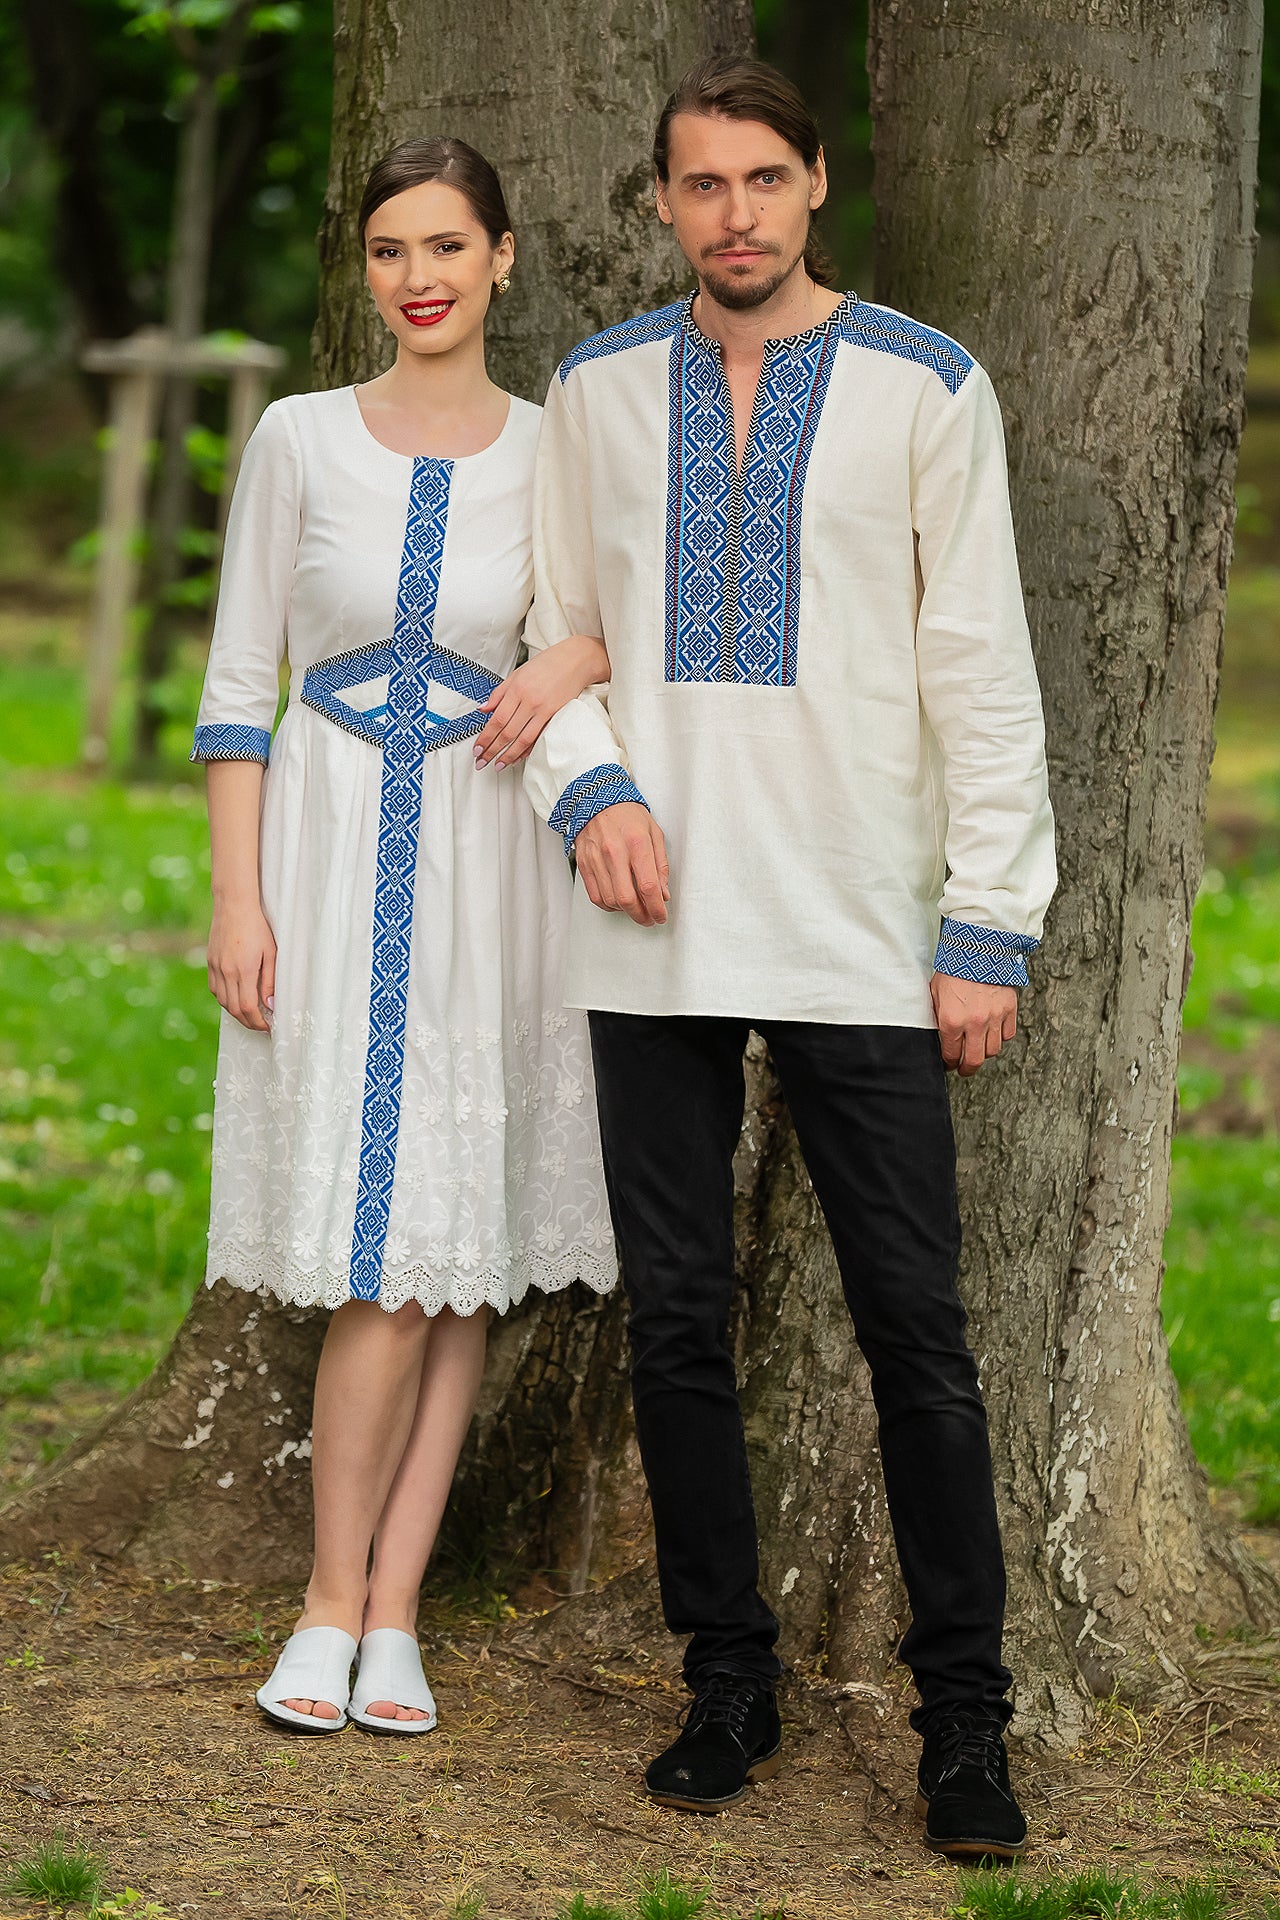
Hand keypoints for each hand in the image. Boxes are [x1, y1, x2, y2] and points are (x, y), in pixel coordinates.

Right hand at [208, 899, 276, 1031]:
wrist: (234, 905)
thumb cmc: (258, 927)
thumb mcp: (271, 953)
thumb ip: (270, 981)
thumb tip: (270, 1005)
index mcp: (244, 970)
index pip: (248, 1008)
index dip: (258, 1022)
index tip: (268, 1026)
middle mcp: (226, 971)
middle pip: (234, 1009)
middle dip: (249, 1022)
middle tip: (261, 1025)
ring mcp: (215, 967)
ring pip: (223, 1001)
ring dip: (236, 1013)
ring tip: (250, 1015)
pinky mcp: (210, 962)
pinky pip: (215, 989)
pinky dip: (225, 999)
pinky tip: (236, 998)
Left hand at [473, 633, 609, 767]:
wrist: (576, 661)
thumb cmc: (547, 664)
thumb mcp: (517, 674)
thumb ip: (499, 693)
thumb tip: (483, 710)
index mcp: (517, 689)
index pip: (497, 720)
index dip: (485, 737)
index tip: (477, 749)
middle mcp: (529, 701)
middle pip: (507, 732)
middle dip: (492, 750)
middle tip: (481, 762)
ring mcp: (544, 710)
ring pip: (523, 739)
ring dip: (509, 755)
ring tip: (498, 765)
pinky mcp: (556, 716)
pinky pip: (539, 737)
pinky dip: (528, 750)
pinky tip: (519, 758)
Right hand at [574, 803, 669, 925]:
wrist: (596, 799)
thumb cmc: (627, 815)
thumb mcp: (654, 833)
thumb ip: (660, 865)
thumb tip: (663, 893)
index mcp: (637, 843)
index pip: (648, 886)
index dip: (657, 908)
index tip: (661, 915)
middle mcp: (614, 852)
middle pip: (627, 899)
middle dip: (641, 916)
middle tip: (649, 919)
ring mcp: (596, 859)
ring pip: (611, 900)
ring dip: (626, 911)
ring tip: (636, 908)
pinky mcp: (584, 864)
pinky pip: (595, 896)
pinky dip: (609, 905)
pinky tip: (618, 902)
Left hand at [930, 973, 1016, 1075]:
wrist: (978, 949)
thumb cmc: (954, 969)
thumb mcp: (935, 993)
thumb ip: (937, 1016)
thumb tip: (938, 1034)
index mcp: (952, 1021)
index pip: (951, 1054)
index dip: (949, 1063)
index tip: (949, 1064)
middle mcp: (974, 1023)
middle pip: (974, 1060)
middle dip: (967, 1069)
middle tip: (965, 1069)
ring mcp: (994, 1018)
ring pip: (993, 1050)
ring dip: (984, 1052)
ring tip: (978, 1048)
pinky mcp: (1009, 1009)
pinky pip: (1007, 1034)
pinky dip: (1001, 1036)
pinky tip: (993, 1032)